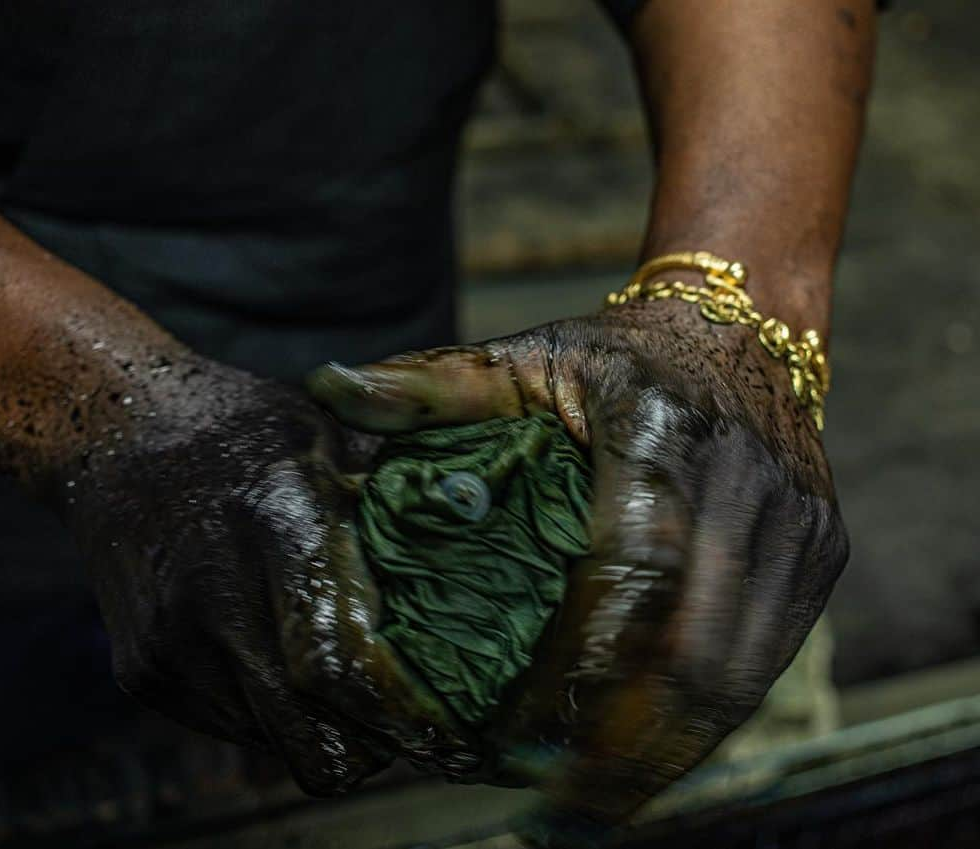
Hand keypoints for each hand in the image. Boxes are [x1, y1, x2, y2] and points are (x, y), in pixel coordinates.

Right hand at [51, 356, 478, 794]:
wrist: (121, 431)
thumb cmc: (243, 429)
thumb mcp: (331, 432)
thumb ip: (403, 487)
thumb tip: (490, 521)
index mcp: (273, 527)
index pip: (339, 665)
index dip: (401, 715)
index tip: (451, 733)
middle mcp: (212, 599)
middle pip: (312, 738)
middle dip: (371, 744)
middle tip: (402, 713)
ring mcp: (169, 644)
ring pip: (274, 744)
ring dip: (319, 726)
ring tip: (338, 667)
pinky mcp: (142, 671)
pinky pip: (230, 727)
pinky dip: (269, 709)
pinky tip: (277, 646)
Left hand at [308, 297, 848, 833]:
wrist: (737, 331)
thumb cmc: (616, 355)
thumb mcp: (527, 356)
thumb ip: (433, 383)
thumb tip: (330, 387)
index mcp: (664, 434)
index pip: (635, 575)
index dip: (580, 670)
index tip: (517, 743)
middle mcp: (748, 485)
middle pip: (695, 654)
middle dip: (621, 751)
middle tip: (548, 811)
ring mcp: (798, 527)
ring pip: (738, 678)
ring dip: (663, 756)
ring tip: (588, 806)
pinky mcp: (821, 555)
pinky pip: (763, 664)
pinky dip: (700, 724)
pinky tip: (643, 756)